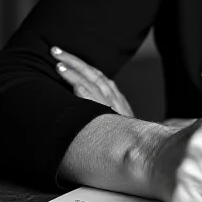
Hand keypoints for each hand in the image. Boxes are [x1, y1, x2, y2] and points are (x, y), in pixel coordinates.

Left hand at [52, 47, 198, 127]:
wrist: (146, 151)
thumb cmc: (127, 140)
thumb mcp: (118, 121)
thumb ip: (106, 111)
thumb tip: (84, 104)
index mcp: (115, 97)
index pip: (96, 74)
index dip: (80, 64)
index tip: (63, 57)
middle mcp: (114, 98)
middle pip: (92, 74)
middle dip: (73, 61)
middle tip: (55, 50)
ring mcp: (113, 107)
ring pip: (93, 84)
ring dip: (75, 73)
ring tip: (59, 64)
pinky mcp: (111, 118)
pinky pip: (97, 102)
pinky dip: (86, 92)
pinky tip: (75, 85)